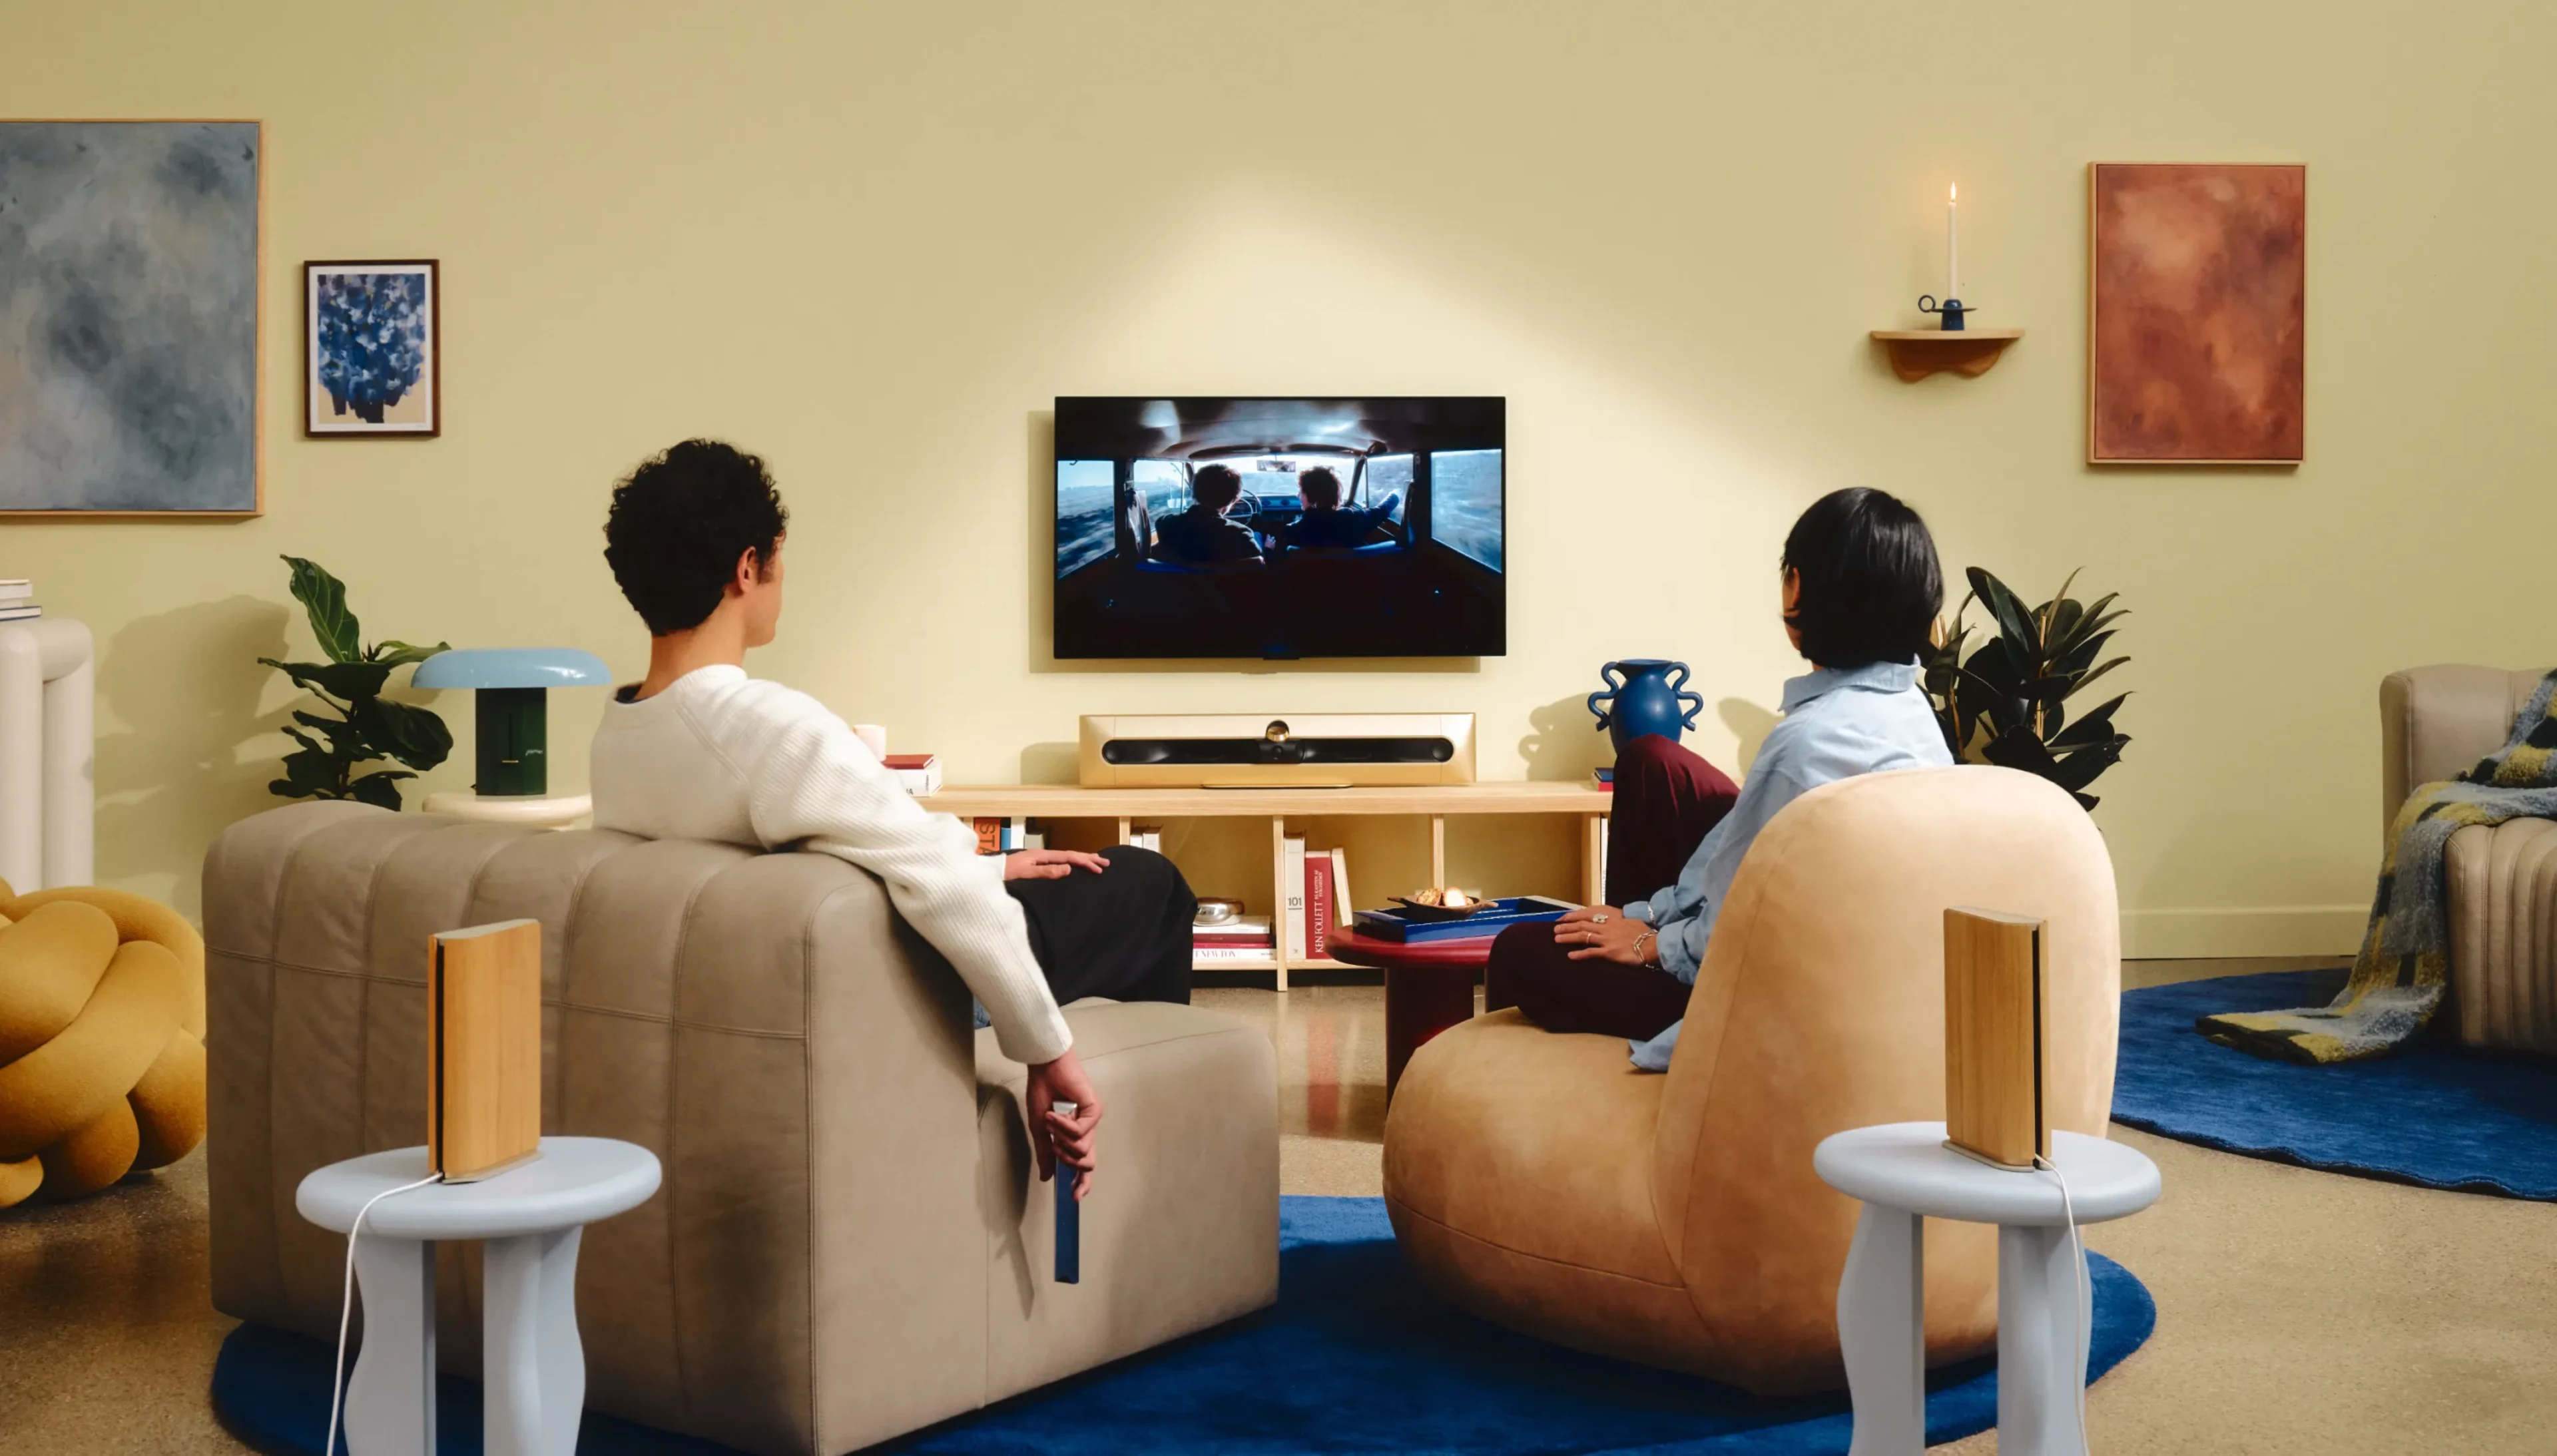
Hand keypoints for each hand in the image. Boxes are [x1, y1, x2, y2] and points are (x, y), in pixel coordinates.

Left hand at [1004, 848, 1108, 881]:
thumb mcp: (1026, 874)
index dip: (1085, 862)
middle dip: (1088, 859)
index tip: (1099, 869)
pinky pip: (1058, 862)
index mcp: (1042, 855)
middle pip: (1069, 855)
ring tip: (1095, 862)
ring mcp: (1039, 859)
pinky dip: (1070, 863)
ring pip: (1065, 858)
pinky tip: (1073, 867)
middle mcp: (1042, 855)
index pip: (1069, 857)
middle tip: (1105, 863)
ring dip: (1081, 860)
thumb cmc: (1005, 875)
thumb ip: (1047, 872)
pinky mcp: (1035, 864)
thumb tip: (1069, 868)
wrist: (988, 873)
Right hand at [1025, 1048, 1102, 1200]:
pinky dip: (1063, 1126)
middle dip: (1069, 1162)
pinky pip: (1080, 1133)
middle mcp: (1087, 1131)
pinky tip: (1055, 1114)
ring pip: (1082, 1151)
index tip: (1074, 1198)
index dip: (1081, 1183)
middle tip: (1055, 1146)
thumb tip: (1046, 1177)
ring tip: (1052, 1120)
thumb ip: (1046, 1153)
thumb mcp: (1040, 1129)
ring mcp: (1092, 1121)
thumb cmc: (1043, 1093)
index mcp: (1075, 1136)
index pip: (1083, 1165)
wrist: (1045, 1069)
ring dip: (1061, 1139)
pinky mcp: (1094, 1111)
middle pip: (1088, 1163)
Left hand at [1552, 905, 1656, 965]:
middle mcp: (1606, 927)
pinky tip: (1570, 955)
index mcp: (1611, 918)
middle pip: (1582, 925)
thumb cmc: (1643, 933)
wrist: (1652, 944)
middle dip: (1567, 926)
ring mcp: (1607, 939)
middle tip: (1555, 929)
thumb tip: (1611, 922)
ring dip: (1568, 937)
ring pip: (1583, 936)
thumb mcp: (1629, 921)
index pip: (1588, 915)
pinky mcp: (1609, 952)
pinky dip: (1579, 954)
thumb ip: (1618, 921)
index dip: (1573, 916)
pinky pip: (1591, 952)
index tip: (1563, 918)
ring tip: (1557, 939)